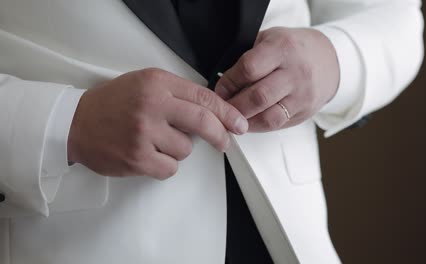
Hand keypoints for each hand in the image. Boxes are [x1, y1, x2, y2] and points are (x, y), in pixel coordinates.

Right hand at [68, 68, 247, 179]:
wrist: (75, 124)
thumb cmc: (113, 103)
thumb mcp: (145, 84)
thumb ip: (177, 93)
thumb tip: (212, 111)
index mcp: (157, 83)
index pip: (203, 97)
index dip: (226, 112)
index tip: (239, 123)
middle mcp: (152, 106)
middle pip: (202, 122)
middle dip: (220, 135)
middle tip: (225, 142)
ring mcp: (144, 133)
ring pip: (185, 149)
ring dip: (178, 149)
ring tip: (156, 142)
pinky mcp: (137, 159)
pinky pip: (170, 168)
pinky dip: (165, 165)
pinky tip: (149, 155)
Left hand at [215, 27, 339, 131]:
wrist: (328, 60)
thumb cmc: (294, 49)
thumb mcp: (270, 39)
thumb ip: (248, 56)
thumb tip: (220, 78)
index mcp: (283, 48)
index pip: (249, 68)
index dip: (229, 82)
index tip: (220, 88)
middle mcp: (295, 73)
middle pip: (258, 97)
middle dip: (234, 106)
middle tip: (221, 107)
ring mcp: (302, 95)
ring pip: (268, 117)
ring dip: (245, 121)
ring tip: (233, 118)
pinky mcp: (305, 112)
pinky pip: (277, 125)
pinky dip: (258, 126)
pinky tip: (248, 121)